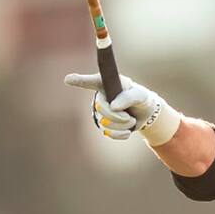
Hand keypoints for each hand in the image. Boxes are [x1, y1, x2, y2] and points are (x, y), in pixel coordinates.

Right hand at [64, 73, 179, 145]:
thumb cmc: (140, 98)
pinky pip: (109, 133)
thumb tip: (114, 107)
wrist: (145, 113)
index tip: (68, 79)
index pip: (90, 82)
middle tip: (128, 116)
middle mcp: (100, 98)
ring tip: (130, 120)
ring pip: (105, 123)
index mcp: (106, 85)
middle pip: (100, 109)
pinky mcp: (104, 125)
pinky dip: (122, 134)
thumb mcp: (140, 95)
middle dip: (117, 116)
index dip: (79, 81)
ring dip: (122, 125)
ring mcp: (100, 113)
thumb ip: (129, 97)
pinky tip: (128, 130)